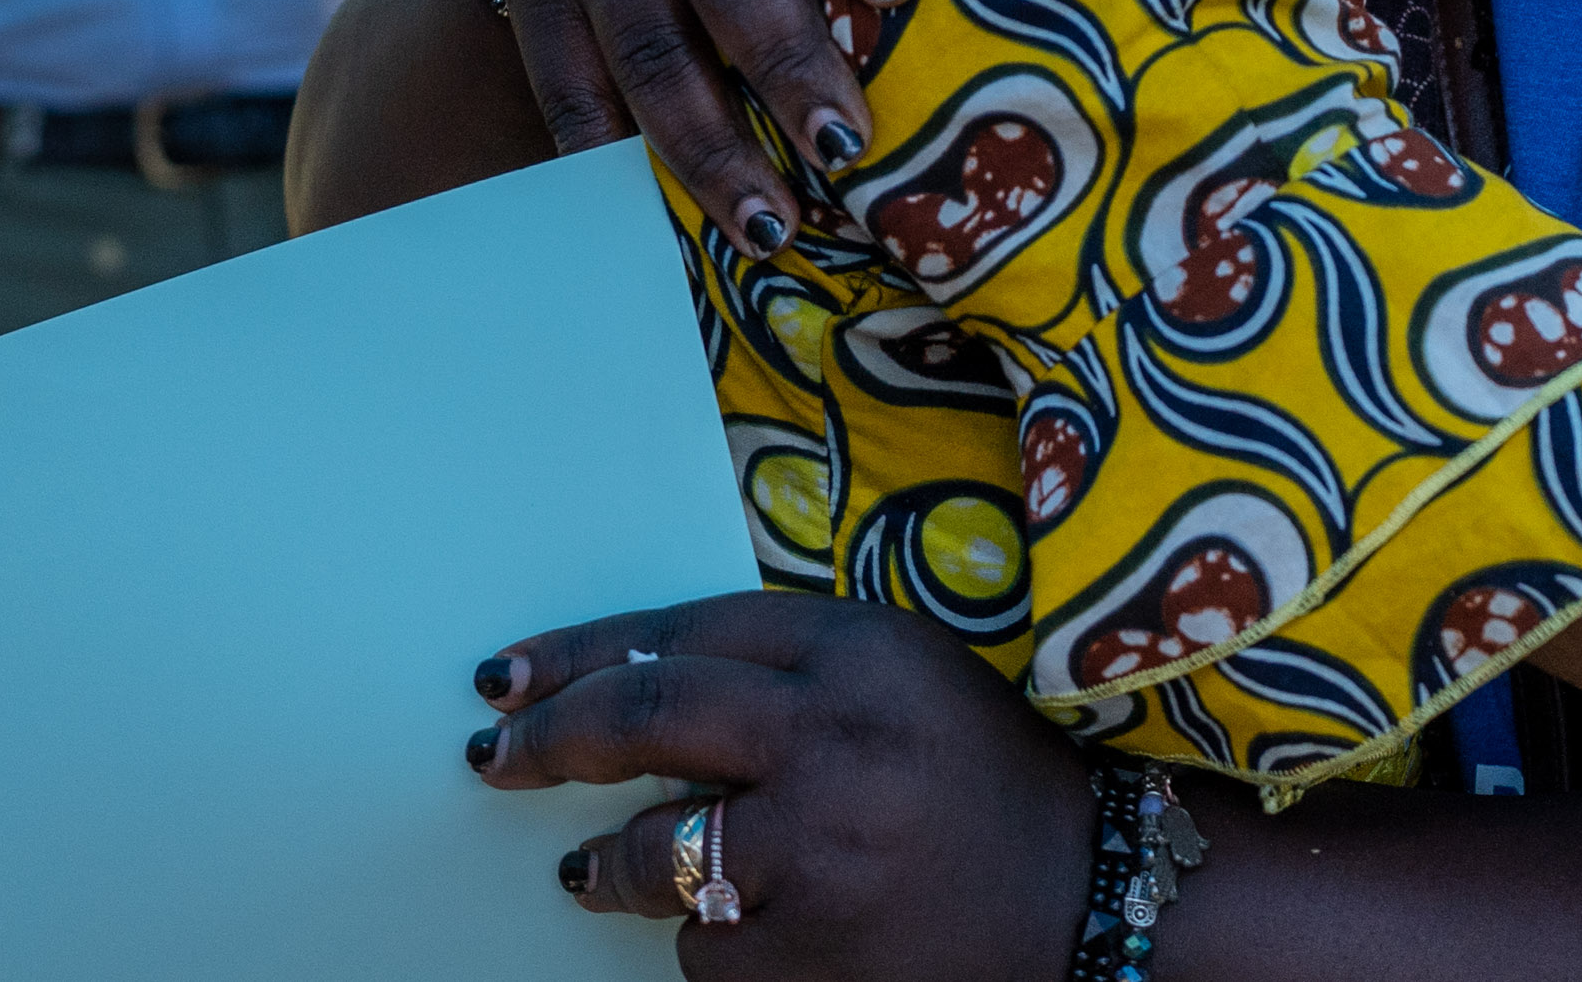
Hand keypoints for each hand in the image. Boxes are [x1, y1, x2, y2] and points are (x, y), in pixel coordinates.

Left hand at [466, 592, 1095, 981]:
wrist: (1084, 900)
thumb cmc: (981, 779)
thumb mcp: (900, 675)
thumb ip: (781, 665)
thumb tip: (622, 683)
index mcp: (861, 650)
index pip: (680, 631)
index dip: (579, 651)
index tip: (512, 675)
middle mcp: (836, 737)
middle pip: (642, 716)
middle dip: (547, 737)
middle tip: (497, 753)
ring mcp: (822, 850)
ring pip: (652, 850)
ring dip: (606, 863)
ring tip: (593, 869)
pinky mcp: (813, 952)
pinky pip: (699, 948)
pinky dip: (705, 939)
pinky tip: (749, 928)